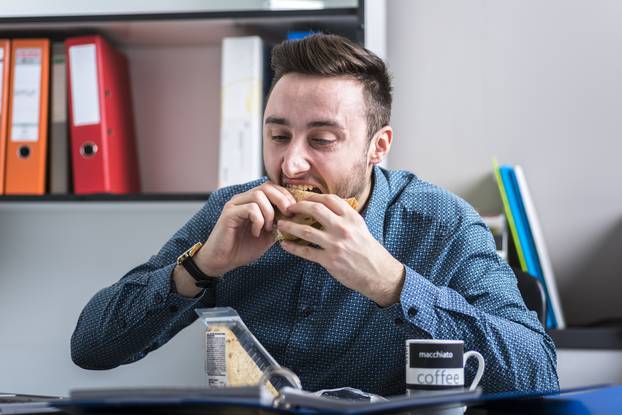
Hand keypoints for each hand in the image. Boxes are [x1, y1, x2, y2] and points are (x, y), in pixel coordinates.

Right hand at [196, 183, 294, 275]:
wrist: (222, 261)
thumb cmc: (243, 248)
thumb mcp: (268, 235)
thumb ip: (279, 223)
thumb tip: (296, 215)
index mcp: (252, 201)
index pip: (272, 187)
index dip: (286, 196)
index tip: (294, 211)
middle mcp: (242, 199)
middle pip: (267, 186)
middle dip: (282, 200)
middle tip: (287, 216)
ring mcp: (235, 205)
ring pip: (259, 196)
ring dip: (269, 213)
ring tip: (268, 228)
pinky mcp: (229, 213)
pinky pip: (250, 208)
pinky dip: (258, 221)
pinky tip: (255, 233)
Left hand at [277, 194, 404, 306]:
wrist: (378, 273)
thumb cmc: (368, 250)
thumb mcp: (360, 227)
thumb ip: (344, 217)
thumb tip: (326, 208)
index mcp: (351, 217)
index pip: (329, 199)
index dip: (312, 197)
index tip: (303, 198)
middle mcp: (343, 228)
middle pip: (315, 209)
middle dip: (298, 207)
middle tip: (289, 208)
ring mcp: (335, 244)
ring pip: (305, 231)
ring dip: (290, 227)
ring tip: (281, 225)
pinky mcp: (329, 260)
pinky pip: (306, 251)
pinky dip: (293, 248)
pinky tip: (285, 245)